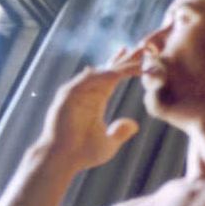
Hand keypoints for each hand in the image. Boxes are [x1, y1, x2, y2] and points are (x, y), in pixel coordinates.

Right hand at [38, 46, 144, 170]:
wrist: (62, 159)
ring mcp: (76, 92)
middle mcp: (86, 92)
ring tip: (136, 54)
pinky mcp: (68, 96)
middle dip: (124, 58)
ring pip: (101, 72)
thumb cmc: (82, 153)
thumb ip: (121, 132)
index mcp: (95, 100)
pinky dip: (103, 76)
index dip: (126, 67)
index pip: (112, 78)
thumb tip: (134, 124)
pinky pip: (88, 81)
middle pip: (107, 69)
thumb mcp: (109, 143)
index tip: (142, 59)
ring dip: (119, 64)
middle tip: (142, 46)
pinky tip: (118, 71)